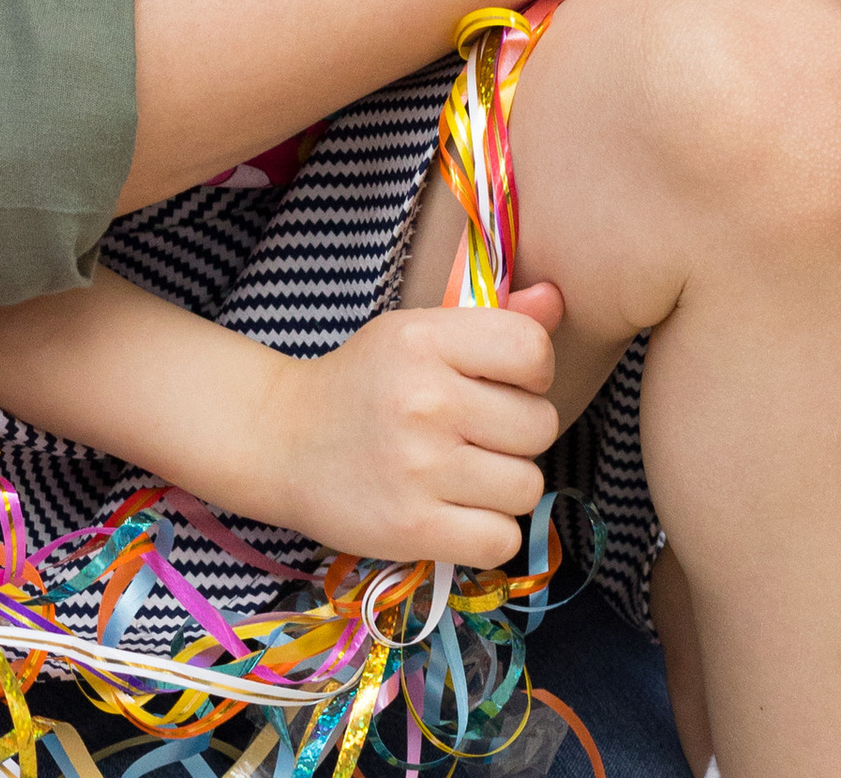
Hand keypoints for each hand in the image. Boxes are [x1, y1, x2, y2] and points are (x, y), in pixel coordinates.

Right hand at [232, 291, 563, 570]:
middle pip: (540, 427)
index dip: (533, 373)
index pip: (532, 352)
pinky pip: (502, 540)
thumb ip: (493, 321)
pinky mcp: (412, 529)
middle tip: (475, 434)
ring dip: (504, 487)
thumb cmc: (364, 382)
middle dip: (517, 435)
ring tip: (462, 474)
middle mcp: (425, 400)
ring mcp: (419, 468)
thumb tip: (557, 300)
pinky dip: (487, 532)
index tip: (503, 383)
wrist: (283, 440)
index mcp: (425, 340)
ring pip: (527, 488)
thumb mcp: (416, 335)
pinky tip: (454, 512)